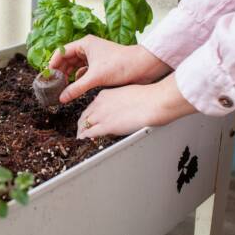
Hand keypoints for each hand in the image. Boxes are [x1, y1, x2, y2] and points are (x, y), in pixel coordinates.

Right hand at [49, 35, 170, 103]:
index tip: (47, 75)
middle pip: (67, 59)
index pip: (61, 52)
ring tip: (62, 86)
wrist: (143, 67)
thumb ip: (76, 88)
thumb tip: (62, 97)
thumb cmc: (121, 64)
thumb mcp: (95, 77)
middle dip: (60, 71)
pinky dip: (79, 79)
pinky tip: (76, 86)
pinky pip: (84, 71)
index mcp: (85, 44)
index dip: (53, 63)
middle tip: (53, 83)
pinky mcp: (100, 66)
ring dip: (69, 75)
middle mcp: (88, 48)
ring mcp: (94, 57)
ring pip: (75, 66)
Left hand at [77, 73, 196, 137]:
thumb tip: (120, 109)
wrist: (154, 101)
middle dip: (81, 124)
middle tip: (81, 131)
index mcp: (104, 95)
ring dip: (81, 132)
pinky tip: (82, 140)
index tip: (88, 120)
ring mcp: (102, 115)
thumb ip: (119, 101)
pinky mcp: (107, 126)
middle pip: (84, 115)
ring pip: (84, 124)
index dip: (88, 115)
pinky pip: (89, 133)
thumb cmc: (148, 97)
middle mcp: (100, 104)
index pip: (91, 107)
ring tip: (80, 138)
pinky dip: (84, 137)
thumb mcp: (127, 94)